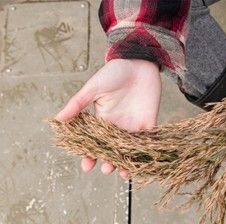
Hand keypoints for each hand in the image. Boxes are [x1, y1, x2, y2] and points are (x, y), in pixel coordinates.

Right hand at [56, 59, 160, 178]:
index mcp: (102, 120)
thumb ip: (78, 103)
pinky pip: (148, 142)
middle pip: (112, 150)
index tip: (87, 165)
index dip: (90, 154)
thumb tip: (58, 119)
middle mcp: (117, 127)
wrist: (139, 63)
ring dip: (126, 163)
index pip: (94, 142)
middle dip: (108, 162)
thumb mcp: (94, 87)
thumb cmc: (115, 73)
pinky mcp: (149, 123)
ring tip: (122, 172)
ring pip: (129, 151)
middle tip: (106, 169)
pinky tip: (142, 164)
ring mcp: (133, 126)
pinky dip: (145, 154)